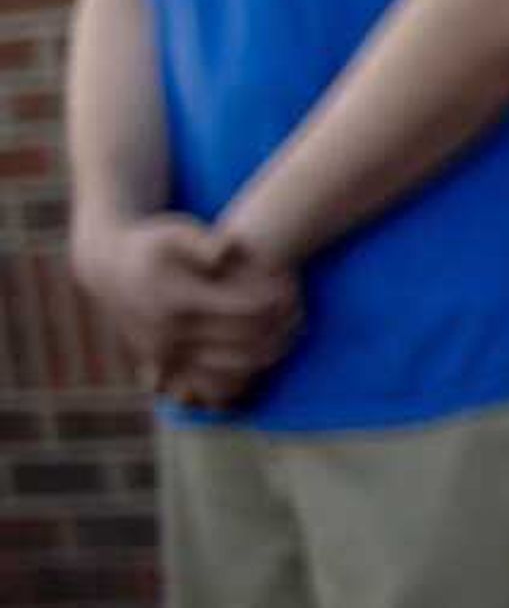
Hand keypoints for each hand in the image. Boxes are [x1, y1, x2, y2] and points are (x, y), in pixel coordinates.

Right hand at [70, 214, 300, 407]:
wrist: (108, 267)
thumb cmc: (152, 242)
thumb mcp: (175, 231)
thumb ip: (204, 241)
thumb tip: (229, 248)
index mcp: (179, 300)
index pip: (245, 310)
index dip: (277, 301)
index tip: (295, 288)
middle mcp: (171, 333)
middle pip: (244, 340)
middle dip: (279, 328)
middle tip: (301, 314)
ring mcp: (166, 353)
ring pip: (232, 366)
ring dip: (267, 352)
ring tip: (290, 332)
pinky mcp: (164, 364)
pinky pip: (212, 376)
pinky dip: (243, 367)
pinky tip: (263, 347)